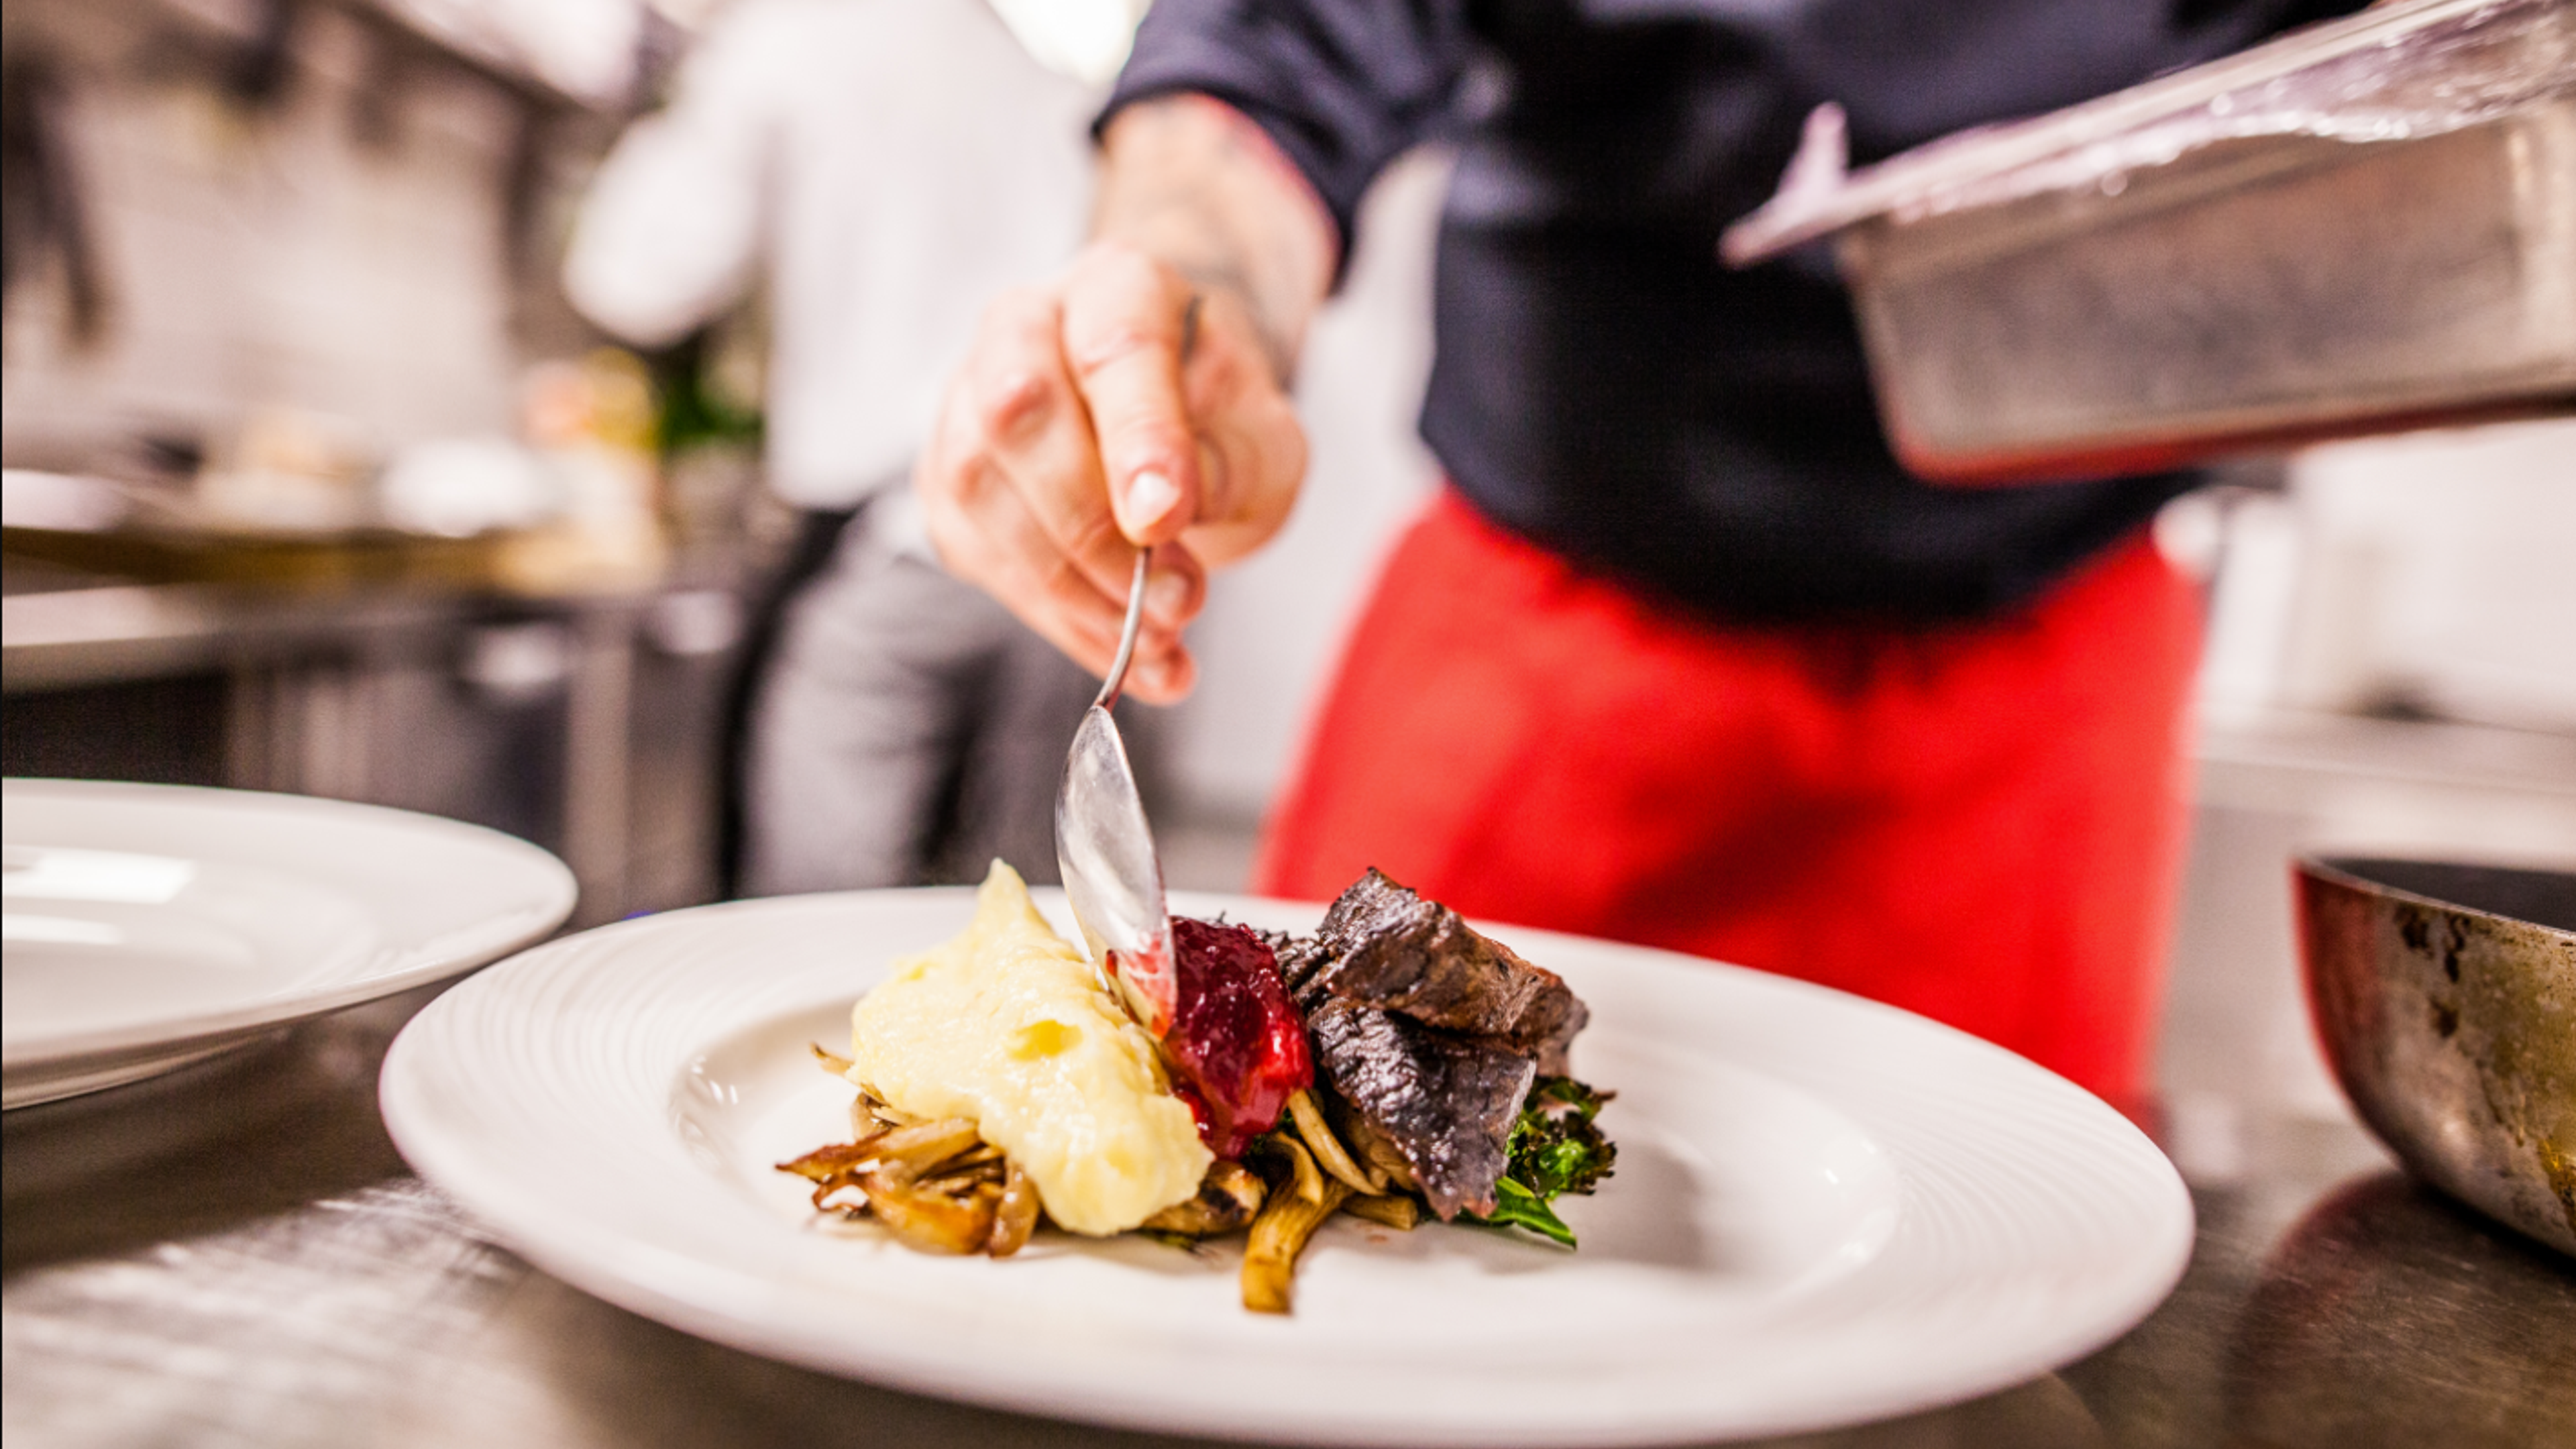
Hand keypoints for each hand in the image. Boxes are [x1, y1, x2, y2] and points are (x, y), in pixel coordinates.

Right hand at [915, 239, 1307, 703]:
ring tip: (1160, 648)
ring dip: (1073, 590)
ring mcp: (967, 397)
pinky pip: (977, 553)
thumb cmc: (1221, 417)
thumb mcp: (1266, 436)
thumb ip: (1227, 464)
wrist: (1177, 419)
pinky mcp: (946, 479)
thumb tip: (1158, 519)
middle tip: (1175, 603)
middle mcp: (1024, 324)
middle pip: (1018, 412)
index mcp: (1116, 285)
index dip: (1136, 436)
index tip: (1166, 520)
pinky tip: (1121, 654)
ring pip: (980, 490)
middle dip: (1093, 529)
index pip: (1112, 348)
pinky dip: (1055, 618)